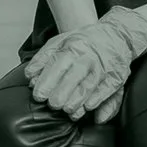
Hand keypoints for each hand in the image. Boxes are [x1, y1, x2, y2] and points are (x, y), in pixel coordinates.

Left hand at [25, 6, 146, 120]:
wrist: (115, 35)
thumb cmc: (81, 42)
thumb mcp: (58, 42)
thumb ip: (42, 59)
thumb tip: (30, 76)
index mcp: (72, 47)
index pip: (57, 65)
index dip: (47, 82)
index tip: (38, 95)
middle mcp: (88, 58)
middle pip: (74, 78)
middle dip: (61, 94)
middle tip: (52, 105)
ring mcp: (103, 68)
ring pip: (89, 86)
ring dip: (78, 101)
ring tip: (67, 111)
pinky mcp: (116, 78)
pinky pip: (106, 91)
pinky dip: (97, 101)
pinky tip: (87, 108)